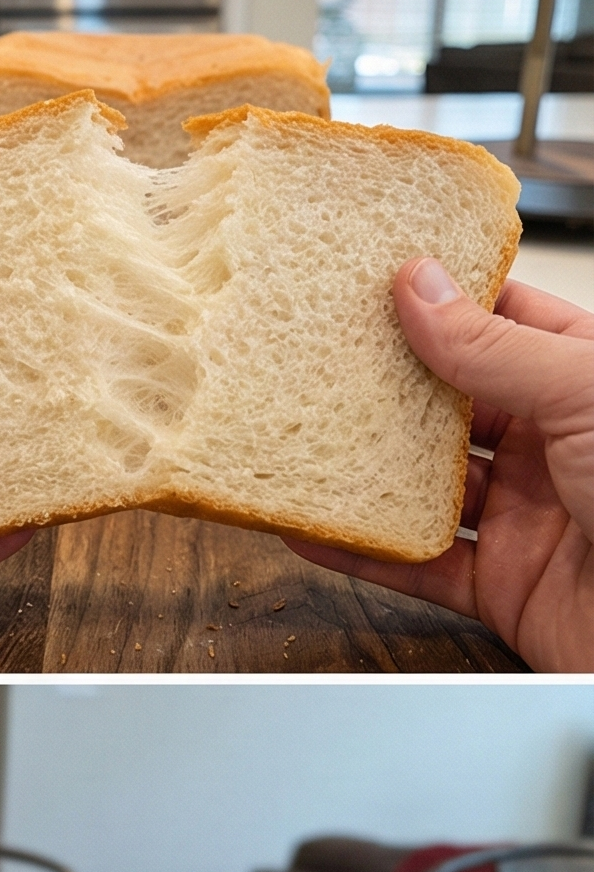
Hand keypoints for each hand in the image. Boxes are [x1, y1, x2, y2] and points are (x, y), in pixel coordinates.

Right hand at [287, 259, 593, 668]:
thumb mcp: (583, 393)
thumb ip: (496, 347)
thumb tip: (423, 289)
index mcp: (586, 380)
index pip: (506, 325)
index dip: (444, 302)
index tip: (379, 284)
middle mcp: (554, 444)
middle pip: (453, 407)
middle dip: (390, 387)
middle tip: (326, 360)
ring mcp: (524, 516)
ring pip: (426, 487)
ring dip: (369, 470)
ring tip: (309, 439)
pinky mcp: (498, 585)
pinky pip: (416, 565)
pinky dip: (362, 553)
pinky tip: (317, 528)